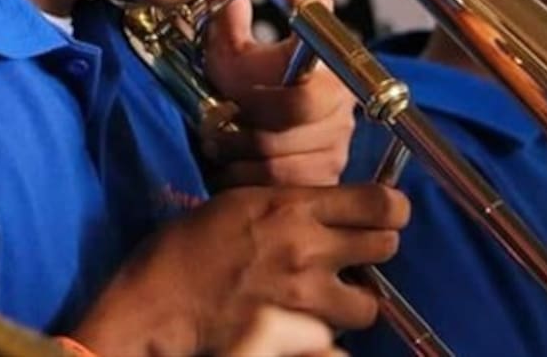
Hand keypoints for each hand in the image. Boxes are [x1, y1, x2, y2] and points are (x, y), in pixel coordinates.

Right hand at [71, 183, 408, 356]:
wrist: (153, 304)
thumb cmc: (187, 246)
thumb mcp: (243, 203)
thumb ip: (294, 205)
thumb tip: (332, 210)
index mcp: (296, 207)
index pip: (380, 203)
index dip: (393, 209)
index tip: (387, 214)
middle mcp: (309, 249)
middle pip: (386, 248)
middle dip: (377, 251)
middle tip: (356, 257)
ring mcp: (304, 298)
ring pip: (368, 305)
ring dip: (354, 302)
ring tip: (329, 299)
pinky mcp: (294, 340)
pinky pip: (336, 344)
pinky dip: (328, 340)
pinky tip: (305, 330)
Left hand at [201, 0, 357, 186]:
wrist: (264, 140)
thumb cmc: (250, 91)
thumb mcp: (234, 48)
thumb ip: (229, 9)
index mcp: (327, 58)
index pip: (325, 39)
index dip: (307, 24)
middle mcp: (340, 102)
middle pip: (288, 108)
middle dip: (243, 111)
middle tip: (222, 108)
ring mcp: (334, 146)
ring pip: (274, 152)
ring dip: (236, 146)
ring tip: (226, 132)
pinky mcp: (320, 182)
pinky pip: (270, 183)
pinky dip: (241, 174)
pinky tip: (237, 159)